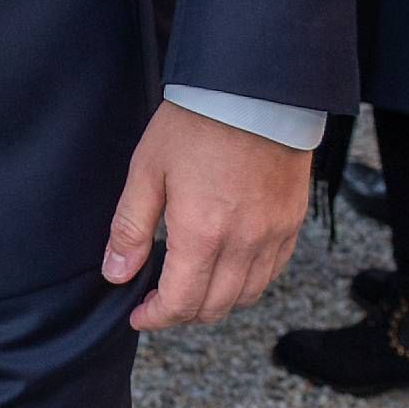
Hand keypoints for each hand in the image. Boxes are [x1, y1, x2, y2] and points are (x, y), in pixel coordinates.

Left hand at [101, 101, 308, 329]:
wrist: (254, 90)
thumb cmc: (196, 124)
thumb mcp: (147, 171)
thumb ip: (131, 228)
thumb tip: (116, 273)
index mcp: (202, 234)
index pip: (181, 303)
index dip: (157, 317)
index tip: (139, 314)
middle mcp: (244, 243)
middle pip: (215, 307)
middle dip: (183, 314)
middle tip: (160, 302)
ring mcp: (274, 234)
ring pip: (247, 295)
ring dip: (216, 302)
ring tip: (191, 288)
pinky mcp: (292, 221)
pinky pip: (273, 271)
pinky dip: (248, 282)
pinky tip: (228, 268)